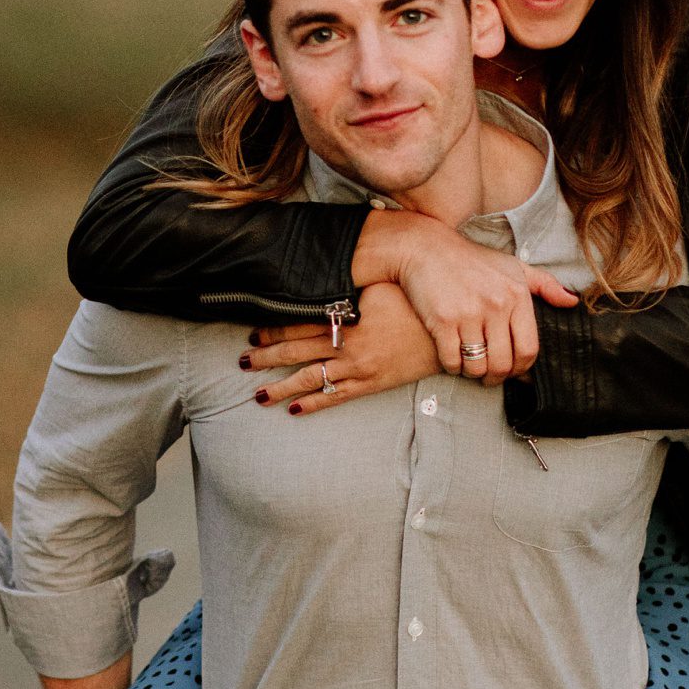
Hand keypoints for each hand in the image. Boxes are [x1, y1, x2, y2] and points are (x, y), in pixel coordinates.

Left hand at [244, 282, 438, 413]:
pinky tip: (293, 410)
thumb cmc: (413, 303)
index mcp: (345, 318)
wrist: (445, 334)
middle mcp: (345, 345)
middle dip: (266, 359)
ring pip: (310, 380)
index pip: (298, 324)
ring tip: (258, 395)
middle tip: (243, 363)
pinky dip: (313, 404)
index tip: (253, 334)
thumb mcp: (378, 288)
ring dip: (281, 387)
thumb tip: (323, 279)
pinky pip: (335, 397)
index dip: (273, 330)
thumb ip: (349, 289)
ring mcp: (357, 368)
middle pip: (296, 353)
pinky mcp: (370, 384)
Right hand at [351, 210, 578, 380]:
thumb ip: (545, 285)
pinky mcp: (443, 320)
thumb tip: (573, 302)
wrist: (426, 248)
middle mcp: (496, 304)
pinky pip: (452, 360)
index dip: (521, 368)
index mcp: (517, 295)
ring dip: (473, 374)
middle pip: (504, 363)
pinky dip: (452, 366)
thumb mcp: (512, 266)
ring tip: (470, 367)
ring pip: (477, 365)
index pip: (529, 348)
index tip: (512, 370)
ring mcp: (469, 313)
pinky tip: (451, 358)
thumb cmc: (472, 260)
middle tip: (488, 376)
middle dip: (496, 377)